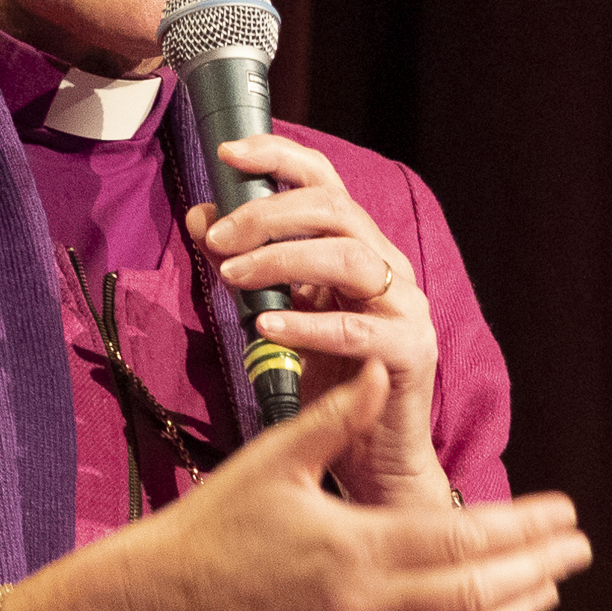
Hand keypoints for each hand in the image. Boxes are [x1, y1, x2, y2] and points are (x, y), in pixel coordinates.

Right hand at [112, 364, 584, 610]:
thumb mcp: (275, 458)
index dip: (523, 528)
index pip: (461, 539)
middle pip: (474, 594)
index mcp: (352, 545)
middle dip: (535, 571)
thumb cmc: (219, 520)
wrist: (167, 599)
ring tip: (550, 590)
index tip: (565, 512)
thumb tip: (384, 366)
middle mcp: (361, 605)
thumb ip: (337, 417)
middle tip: (581, 549)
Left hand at [190, 135, 444, 506]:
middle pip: (334, 209)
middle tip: (217, 239)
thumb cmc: (333, 383)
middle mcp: (388, 266)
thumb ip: (249, 267)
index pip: (326, 182)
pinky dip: (307, 324)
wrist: (378, 457)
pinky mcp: (410, 352)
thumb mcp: (283, 315)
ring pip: (348, 256)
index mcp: (361, 248)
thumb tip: (201, 219)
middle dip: (267, 215)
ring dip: (282, 259)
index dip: (279, 157)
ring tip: (232, 277)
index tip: (226, 154)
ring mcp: (405, 307)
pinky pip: (356, 330)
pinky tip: (265, 327)